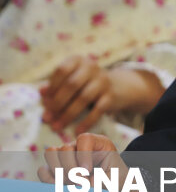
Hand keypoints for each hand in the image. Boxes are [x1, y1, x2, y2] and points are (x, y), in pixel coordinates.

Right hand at [37, 133, 129, 188]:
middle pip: (64, 148)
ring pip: (50, 154)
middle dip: (70, 168)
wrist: (112, 187)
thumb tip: (77, 186)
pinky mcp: (54, 168)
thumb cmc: (115, 180)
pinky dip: (49, 180)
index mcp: (98, 143)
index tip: (88, 170)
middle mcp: (79, 146)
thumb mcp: (113, 179)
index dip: (83, 155)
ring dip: (59, 172)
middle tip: (81, 181)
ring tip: (72, 184)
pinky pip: (43, 170)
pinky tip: (63, 187)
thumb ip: (99, 181)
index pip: (84, 139)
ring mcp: (65, 155)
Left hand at [40, 56, 164, 134]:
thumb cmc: (86, 83)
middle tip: (48, 118)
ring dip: (68, 114)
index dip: (52, 87)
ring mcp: (103, 81)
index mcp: (79, 60)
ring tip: (57, 126)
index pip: (62, 71)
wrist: (117, 86)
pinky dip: (86, 121)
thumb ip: (56, 84)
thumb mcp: (72, 78)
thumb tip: (41, 92)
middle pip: (72, 85)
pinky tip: (77, 130)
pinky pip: (97, 110)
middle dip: (57, 103)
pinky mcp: (111, 96)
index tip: (44, 102)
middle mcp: (92, 67)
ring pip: (83, 98)